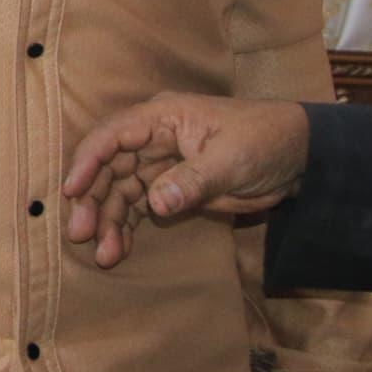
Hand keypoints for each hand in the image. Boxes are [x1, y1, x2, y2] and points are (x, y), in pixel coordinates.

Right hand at [60, 93, 312, 267]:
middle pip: (109, 168)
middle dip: (93, 200)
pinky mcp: (171, 187)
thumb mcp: (231, 160)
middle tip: (80, 234)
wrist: (299, 157)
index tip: (72, 191)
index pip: (113, 136)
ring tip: (103, 254)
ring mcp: (159, 164)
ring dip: (108, 221)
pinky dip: (126, 228)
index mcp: (162, 117)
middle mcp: (152, 138)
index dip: (88, 162)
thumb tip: (156, 204)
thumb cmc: (265, 141)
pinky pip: (138, 207)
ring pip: (120, 192)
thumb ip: (192, 180)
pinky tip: (118, 250)